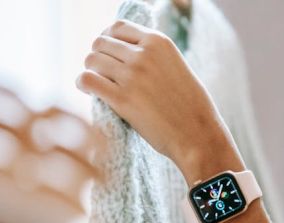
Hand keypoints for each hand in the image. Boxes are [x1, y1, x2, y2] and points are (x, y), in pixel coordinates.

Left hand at [76, 19, 227, 165]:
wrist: (199, 135)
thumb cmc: (191, 107)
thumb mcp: (176, 67)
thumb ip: (153, 55)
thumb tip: (124, 52)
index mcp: (159, 42)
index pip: (118, 27)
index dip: (108, 39)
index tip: (109, 53)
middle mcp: (144, 54)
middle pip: (100, 42)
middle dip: (98, 57)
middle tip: (103, 73)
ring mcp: (132, 76)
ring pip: (91, 60)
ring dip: (91, 71)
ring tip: (98, 84)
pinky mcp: (122, 99)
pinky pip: (88, 80)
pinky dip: (84, 84)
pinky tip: (90, 92)